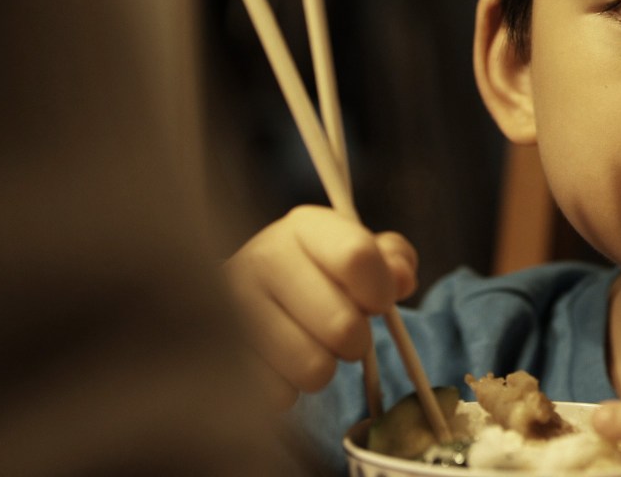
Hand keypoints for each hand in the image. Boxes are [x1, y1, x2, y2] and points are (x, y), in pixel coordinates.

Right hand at [224, 205, 417, 407]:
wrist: (242, 296)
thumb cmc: (315, 274)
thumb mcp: (354, 252)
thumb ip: (391, 259)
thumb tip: (400, 279)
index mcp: (304, 227)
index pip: (357, 257)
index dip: (381, 289)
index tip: (379, 301)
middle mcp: (262, 259)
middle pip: (343, 325)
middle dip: (357, 339)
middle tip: (343, 332)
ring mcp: (232, 308)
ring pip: (315, 368)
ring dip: (324, 366)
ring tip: (310, 346)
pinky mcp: (219, 356)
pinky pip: (280, 394)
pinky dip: (290, 387)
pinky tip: (280, 363)